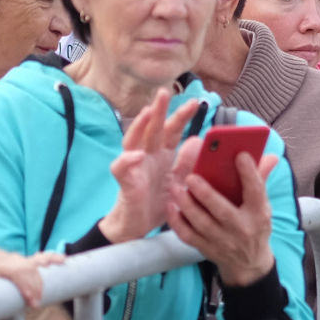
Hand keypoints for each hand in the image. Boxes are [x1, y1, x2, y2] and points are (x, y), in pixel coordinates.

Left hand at [0, 249, 65, 307]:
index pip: (15, 269)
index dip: (27, 285)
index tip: (33, 304)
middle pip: (25, 266)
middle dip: (35, 285)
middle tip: (36, 304)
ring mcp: (5, 257)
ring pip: (32, 263)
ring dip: (40, 280)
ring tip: (40, 297)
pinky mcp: (13, 261)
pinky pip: (34, 258)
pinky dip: (48, 260)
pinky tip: (62, 261)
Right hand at [105, 100, 199, 243]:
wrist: (139, 227)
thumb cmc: (157, 202)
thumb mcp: (179, 182)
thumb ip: (187, 162)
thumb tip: (197, 139)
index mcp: (162, 155)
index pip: (172, 131)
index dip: (181, 116)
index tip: (195, 103)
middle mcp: (147, 156)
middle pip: (152, 129)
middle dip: (159, 110)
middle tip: (165, 92)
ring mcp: (134, 167)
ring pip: (134, 141)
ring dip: (140, 126)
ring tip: (147, 113)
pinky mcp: (125, 182)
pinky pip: (122, 168)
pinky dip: (128, 161)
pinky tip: (136, 155)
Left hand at [169, 147, 280, 287]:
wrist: (249, 264)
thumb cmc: (254, 226)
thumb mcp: (263, 206)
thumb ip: (261, 180)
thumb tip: (271, 156)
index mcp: (258, 214)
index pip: (256, 191)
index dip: (249, 173)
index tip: (240, 155)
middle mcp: (242, 229)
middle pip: (222, 211)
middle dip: (206, 194)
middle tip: (191, 177)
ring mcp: (223, 242)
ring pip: (201, 223)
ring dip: (187, 205)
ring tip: (176, 188)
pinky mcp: (206, 249)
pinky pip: (188, 236)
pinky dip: (177, 222)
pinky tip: (171, 207)